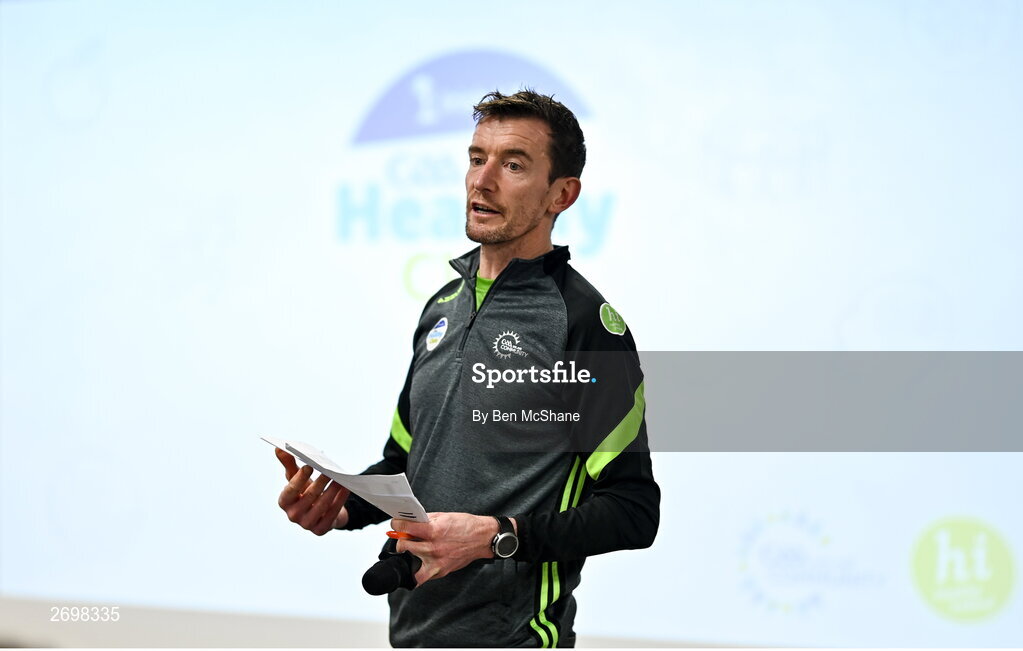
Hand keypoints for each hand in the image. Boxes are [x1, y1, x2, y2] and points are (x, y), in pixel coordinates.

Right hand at [276, 448, 350, 534]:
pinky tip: (346, 488)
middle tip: (329, 471)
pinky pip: (332, 514)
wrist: (321, 511)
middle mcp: (293, 515)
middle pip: (308, 497)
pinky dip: (340, 500)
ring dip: (332, 491)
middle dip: (320, 482)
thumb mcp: (297, 478)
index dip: (299, 478)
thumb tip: (279, 448)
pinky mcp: (320, 530)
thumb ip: (289, 464)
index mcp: (284, 502)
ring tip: (340, 479)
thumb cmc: (306, 491)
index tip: (309, 466)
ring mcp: (306, 525)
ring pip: (322, 505)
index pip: (290, 490)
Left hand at [391, 512, 508, 585]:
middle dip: (401, 540)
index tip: (396, 524)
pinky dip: (419, 570)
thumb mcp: (443, 516)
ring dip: (408, 556)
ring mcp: (437, 561)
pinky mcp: (441, 571)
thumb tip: (410, 521)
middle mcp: (433, 547)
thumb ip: (425, 520)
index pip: (404, 527)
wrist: (482, 538)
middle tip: (404, 537)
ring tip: (411, 550)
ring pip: (409, 564)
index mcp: (433, 530)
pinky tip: (421, 562)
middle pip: (403, 546)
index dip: (397, 524)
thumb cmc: (465, 526)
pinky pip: (422, 576)